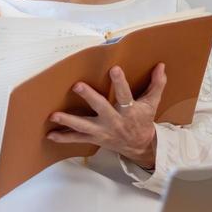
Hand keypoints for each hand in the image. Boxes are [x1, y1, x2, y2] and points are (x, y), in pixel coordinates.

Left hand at [48, 63, 166, 168]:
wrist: (139, 146)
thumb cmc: (143, 121)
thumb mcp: (152, 103)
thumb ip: (156, 84)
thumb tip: (161, 66)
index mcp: (129, 110)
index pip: (125, 94)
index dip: (120, 82)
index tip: (114, 69)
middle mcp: (114, 121)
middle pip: (101, 108)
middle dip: (89, 97)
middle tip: (77, 86)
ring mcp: (103, 131)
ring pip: (84, 126)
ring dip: (69, 121)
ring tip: (54, 115)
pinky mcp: (95, 138)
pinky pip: (77, 139)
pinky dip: (63, 138)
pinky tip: (50, 135)